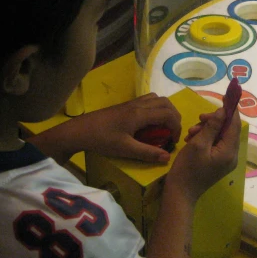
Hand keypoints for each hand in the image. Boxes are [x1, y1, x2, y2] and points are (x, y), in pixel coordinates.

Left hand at [48, 93, 181, 163]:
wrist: (80, 130)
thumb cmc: (102, 140)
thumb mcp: (126, 149)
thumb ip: (147, 153)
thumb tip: (168, 158)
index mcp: (140, 114)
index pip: (168, 114)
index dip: (176, 127)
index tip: (173, 141)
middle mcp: (138, 105)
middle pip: (166, 103)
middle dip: (174, 117)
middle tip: (171, 133)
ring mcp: (132, 103)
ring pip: (157, 99)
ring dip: (165, 111)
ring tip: (162, 127)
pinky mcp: (126, 105)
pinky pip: (148, 100)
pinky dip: (156, 109)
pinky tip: (148, 123)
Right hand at [166, 107, 240, 203]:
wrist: (180, 194)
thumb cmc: (188, 169)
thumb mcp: (198, 144)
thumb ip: (212, 126)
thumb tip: (223, 111)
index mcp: (230, 151)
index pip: (235, 124)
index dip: (231, 109)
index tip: (225, 96)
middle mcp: (232, 155)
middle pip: (227, 129)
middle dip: (213, 121)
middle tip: (198, 119)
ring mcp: (225, 160)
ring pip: (219, 136)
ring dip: (206, 130)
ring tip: (190, 134)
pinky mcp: (217, 162)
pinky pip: (215, 144)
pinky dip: (204, 138)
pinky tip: (191, 140)